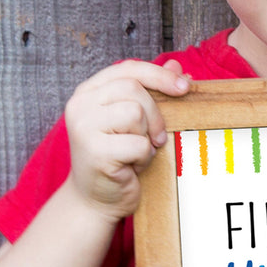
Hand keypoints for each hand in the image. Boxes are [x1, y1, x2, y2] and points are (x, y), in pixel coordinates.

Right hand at [64, 59, 189, 221]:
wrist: (94, 199)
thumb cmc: (118, 158)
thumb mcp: (135, 121)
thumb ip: (152, 92)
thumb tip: (177, 66)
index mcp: (89, 91)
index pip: (128, 69)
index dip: (159, 75)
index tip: (185, 87)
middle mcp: (80, 104)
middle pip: (134, 89)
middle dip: (155, 114)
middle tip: (155, 138)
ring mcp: (83, 127)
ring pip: (136, 113)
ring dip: (146, 137)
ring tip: (135, 152)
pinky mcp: (94, 151)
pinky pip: (138, 144)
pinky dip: (143, 157)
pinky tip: (131, 167)